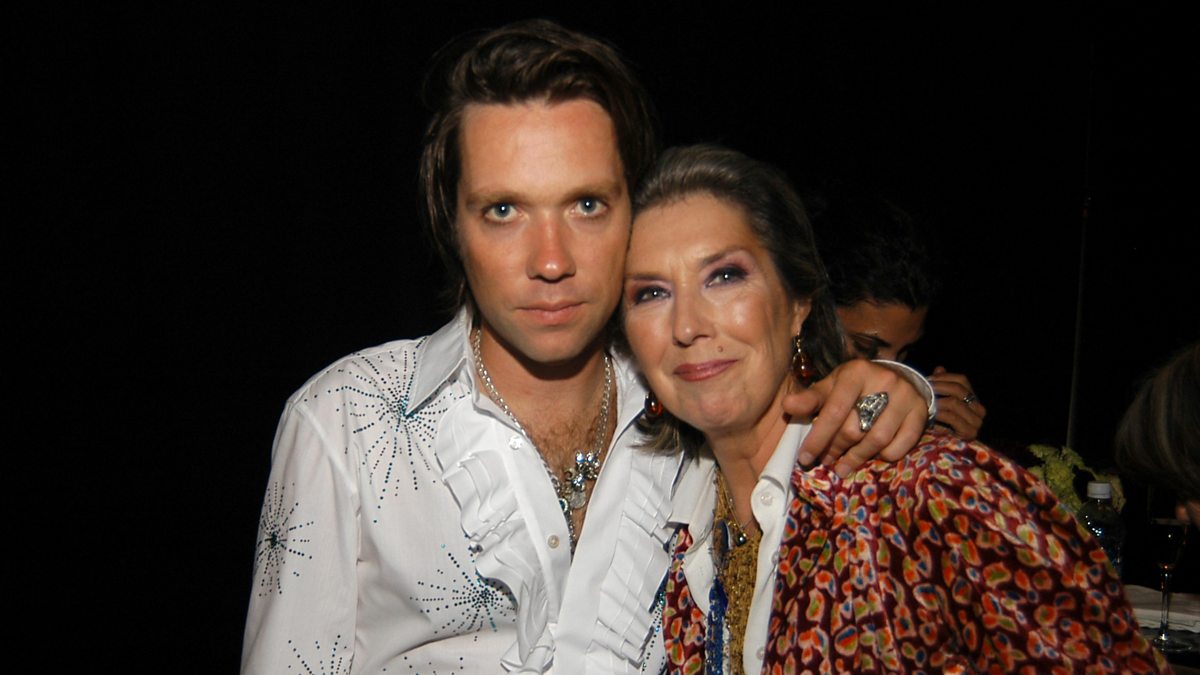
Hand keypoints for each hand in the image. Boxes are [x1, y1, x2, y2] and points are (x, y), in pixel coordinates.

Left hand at [783, 359, 928, 476]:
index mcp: (855, 372)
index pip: (834, 410)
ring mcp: (905, 397)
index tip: (805, 458)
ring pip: (876, 440)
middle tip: (825, 460)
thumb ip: (811, 398)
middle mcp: (883, 381)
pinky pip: (899, 447)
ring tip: (842, 466)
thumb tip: (788, 406)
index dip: (817, 437)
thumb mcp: (832, 386)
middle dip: (835, 448)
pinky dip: (883, 456)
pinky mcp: (920, 412)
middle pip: (855, 428)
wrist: (896, 378)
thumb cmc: (856, 386)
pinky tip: (873, 456)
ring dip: (856, 458)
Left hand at [928, 366, 985, 440]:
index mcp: (974, 399)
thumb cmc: (939, 421)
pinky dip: (938, 415)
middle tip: (922, 390)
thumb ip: (942, 384)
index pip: (962, 380)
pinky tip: (928, 416)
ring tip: (923, 402)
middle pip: (958, 390)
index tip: (927, 380)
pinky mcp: (969, 433)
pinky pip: (951, 418)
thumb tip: (940, 368)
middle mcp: (979, 409)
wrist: (943, 450)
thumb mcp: (941, 400)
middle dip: (937, 388)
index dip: (944, 377)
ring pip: (954, 403)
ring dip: (935, 401)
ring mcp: (976, 422)